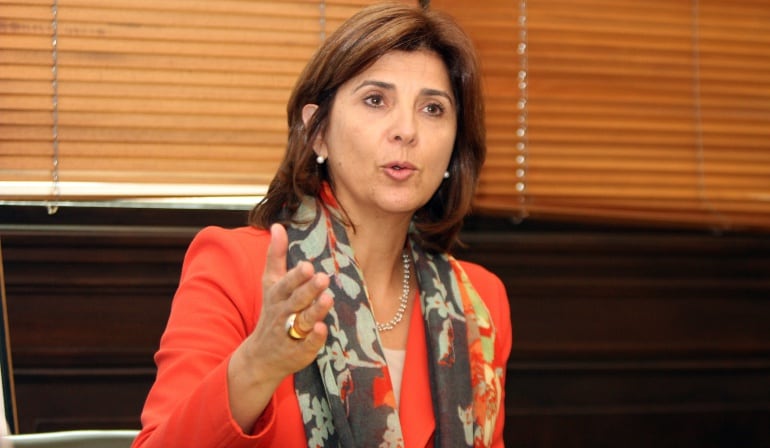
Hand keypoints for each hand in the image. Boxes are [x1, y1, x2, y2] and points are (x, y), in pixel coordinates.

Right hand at [244, 223, 333, 381]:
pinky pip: (308, 344)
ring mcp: (291, 333)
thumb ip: (275, 255)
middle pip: (297, 300)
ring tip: (328, 299)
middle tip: (322, 278)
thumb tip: (278, 225)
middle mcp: (283, 313)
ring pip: (304, 320)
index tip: (307, 265)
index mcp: (277, 295)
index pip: (286, 283)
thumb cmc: (273, 311)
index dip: (296, 276)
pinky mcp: (301, 350)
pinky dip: (315, 338)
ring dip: (316, 310)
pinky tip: (322, 329)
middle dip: (308, 290)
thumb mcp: (271, 283)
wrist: (261, 356)